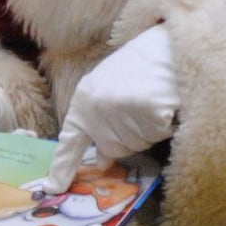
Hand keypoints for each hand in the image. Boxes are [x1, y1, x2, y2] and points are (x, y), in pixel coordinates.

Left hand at [45, 25, 177, 189]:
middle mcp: (97, 106)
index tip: (52, 188)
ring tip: (157, 98)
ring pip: (139, 145)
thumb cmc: (146, 65)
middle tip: (143, 105)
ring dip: (151, 130)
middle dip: (132, 136)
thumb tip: (103, 160)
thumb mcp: (113, 89)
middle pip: (115, 150)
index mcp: (85, 100)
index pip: (71, 140)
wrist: (173, 37)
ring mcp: (121, 109)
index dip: (62, 166)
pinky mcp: (148, 111)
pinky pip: (159, 135)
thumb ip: (102, 121)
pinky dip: (169, 123)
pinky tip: (169, 100)